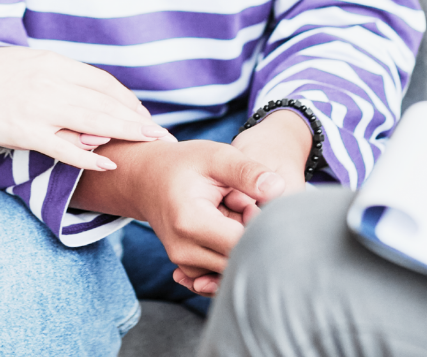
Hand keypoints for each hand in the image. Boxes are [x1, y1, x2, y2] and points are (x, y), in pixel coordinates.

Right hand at [0, 47, 171, 170]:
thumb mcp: (26, 64)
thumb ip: (56, 78)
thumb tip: (85, 98)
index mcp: (52, 62)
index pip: (102, 82)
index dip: (127, 100)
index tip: (143, 115)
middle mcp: (50, 80)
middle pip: (105, 101)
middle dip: (137, 119)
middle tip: (161, 134)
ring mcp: (37, 106)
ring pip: (93, 121)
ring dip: (125, 133)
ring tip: (148, 143)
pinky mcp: (23, 130)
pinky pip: (62, 146)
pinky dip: (87, 157)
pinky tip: (108, 163)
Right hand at [169, 111, 312, 295]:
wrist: (147, 178)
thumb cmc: (184, 164)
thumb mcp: (216, 156)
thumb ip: (247, 171)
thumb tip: (279, 188)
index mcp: (191, 222)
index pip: (242, 243)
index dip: (256, 223)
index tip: (250, 201)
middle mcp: (185, 251)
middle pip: (241, 258)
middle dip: (251, 234)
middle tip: (240, 203)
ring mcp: (185, 264)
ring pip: (234, 267)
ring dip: (240, 243)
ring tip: (229, 213)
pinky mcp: (190, 269)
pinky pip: (223, 271)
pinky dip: (230, 251)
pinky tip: (223, 226)